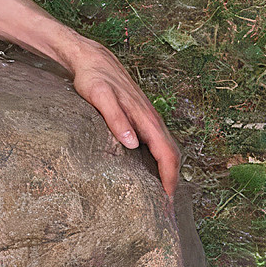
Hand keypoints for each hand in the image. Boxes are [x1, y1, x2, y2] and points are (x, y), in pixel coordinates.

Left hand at [68, 42, 180, 197]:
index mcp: (145, 118)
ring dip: (168, 171)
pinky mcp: (140, 118)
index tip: (168, 200)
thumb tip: (133, 143)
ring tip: (161, 195)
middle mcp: (151, 119)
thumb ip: (115, 118)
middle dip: (173, 181)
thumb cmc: (93, 78)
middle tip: (166, 207)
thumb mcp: (100, 97)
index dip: (170, 178)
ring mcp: (148, 118)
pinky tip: (149, 171)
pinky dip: (159, 160)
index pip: (167, 154)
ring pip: (166, 149)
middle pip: (172, 154)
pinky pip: (156, 143)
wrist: (92, 59)